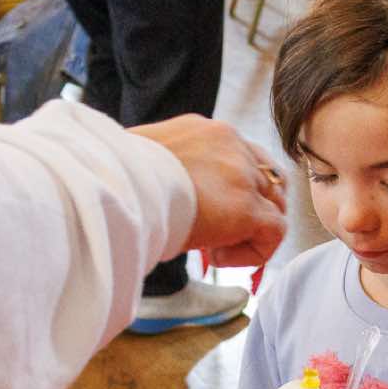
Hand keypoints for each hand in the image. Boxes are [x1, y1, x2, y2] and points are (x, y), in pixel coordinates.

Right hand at [130, 116, 287, 268]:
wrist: (112, 189)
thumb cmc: (115, 180)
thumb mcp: (148, 162)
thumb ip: (169, 168)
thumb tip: (167, 190)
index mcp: (207, 130)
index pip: (243, 156)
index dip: (236, 189)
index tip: (208, 212)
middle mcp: (231, 144)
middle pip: (267, 180)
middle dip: (250, 211)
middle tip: (216, 236)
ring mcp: (242, 174)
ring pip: (273, 206)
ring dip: (249, 232)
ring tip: (212, 250)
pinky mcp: (246, 208)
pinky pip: (275, 232)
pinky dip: (254, 252)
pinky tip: (216, 258)